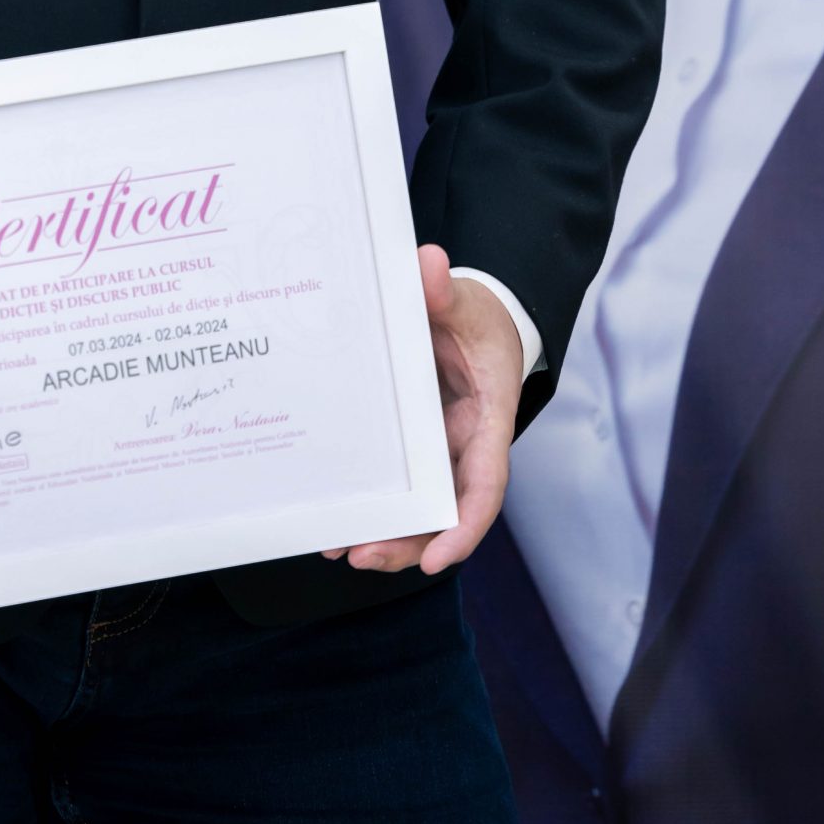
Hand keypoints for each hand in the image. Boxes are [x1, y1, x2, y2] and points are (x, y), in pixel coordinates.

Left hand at [321, 244, 523, 578]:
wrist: (473, 319)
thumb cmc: (475, 316)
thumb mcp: (463, 300)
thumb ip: (445, 289)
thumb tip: (427, 263)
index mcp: (488, 418)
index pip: (484, 484)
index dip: (463, 526)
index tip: (437, 560)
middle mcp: (465, 445)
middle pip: (445, 511)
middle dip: (408, 543)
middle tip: (361, 556)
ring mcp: (439, 451)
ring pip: (420, 510)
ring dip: (387, 538)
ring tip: (339, 551)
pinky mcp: (415, 449)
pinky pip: (400, 488)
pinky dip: (375, 510)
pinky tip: (335, 526)